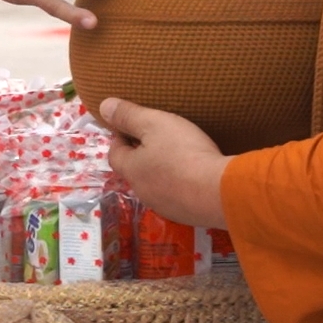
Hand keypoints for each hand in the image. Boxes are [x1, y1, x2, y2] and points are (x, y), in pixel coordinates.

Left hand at [100, 98, 230, 228]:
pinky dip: (182, 184)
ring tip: (181, 154)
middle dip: (142, 154)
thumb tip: (103, 107)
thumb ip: (128, 115)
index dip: (120, 136)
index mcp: (132, 170)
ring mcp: (165, 207)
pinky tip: (197, 174)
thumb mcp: (154, 124)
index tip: (132, 125)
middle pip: (136, 170)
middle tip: (159, 137)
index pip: (115, 153)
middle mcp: (143, 192)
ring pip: (157, 184)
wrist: (219, 193)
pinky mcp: (187, 215)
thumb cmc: (183, 153)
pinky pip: (178, 196)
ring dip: (163, 170)